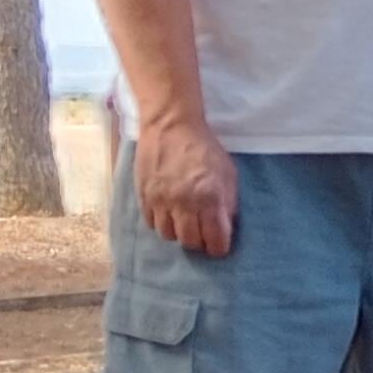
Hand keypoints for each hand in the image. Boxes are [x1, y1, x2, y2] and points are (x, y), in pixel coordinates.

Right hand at [135, 113, 238, 255]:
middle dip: (199, 242)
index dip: (219, 247)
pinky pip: (152, 223)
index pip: (215, 241)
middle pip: (190, 242)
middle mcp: (184, 203)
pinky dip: (162, 222)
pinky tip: (169, 213)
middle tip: (203, 234)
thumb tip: (225, 227)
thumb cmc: (204, 148)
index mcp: (209, 198)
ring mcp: (161, 201)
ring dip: (179, 233)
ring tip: (184, 222)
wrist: (170, 126)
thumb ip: (228, 202)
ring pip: (169, 235)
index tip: (220, 244)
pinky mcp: (144, 196)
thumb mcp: (228, 173)